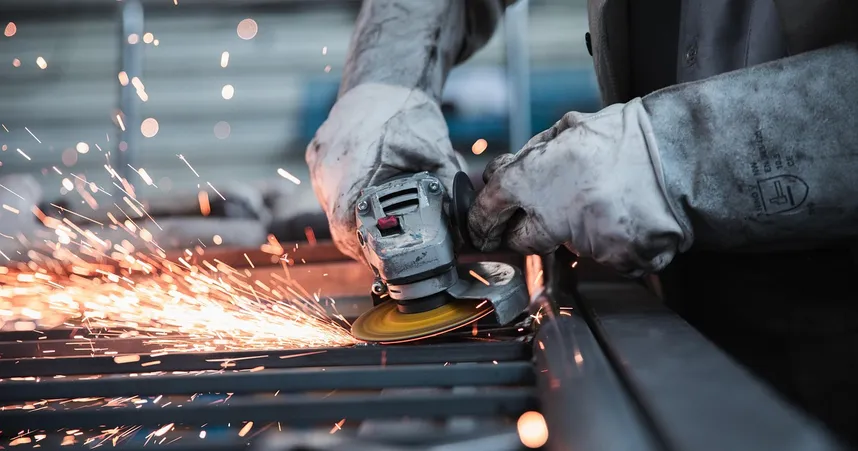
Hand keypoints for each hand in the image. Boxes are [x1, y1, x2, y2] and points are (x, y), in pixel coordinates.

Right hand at [306, 83, 464, 261]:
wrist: (384, 81)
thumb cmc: (408, 114)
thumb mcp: (436, 154)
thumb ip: (450, 192)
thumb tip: (465, 230)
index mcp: (355, 166)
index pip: (346, 226)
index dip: (361, 248)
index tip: (379, 259)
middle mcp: (329, 165)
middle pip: (336, 222)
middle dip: (360, 241)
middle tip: (383, 252)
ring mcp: (319, 160)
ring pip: (330, 208)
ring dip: (351, 223)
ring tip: (375, 231)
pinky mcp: (316, 155)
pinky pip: (326, 190)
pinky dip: (344, 201)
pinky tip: (363, 204)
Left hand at [468, 99, 690, 276]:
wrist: (683, 154)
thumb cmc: (626, 138)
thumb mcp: (567, 130)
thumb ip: (529, 158)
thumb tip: (500, 176)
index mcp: (535, 177)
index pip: (489, 209)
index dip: (481, 221)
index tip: (480, 229)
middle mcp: (554, 214)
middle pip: (521, 240)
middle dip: (528, 230)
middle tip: (551, 212)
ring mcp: (586, 242)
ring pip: (567, 246)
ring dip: (579, 230)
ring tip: (608, 200)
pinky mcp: (616, 261)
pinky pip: (604, 257)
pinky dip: (611, 242)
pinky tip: (626, 216)